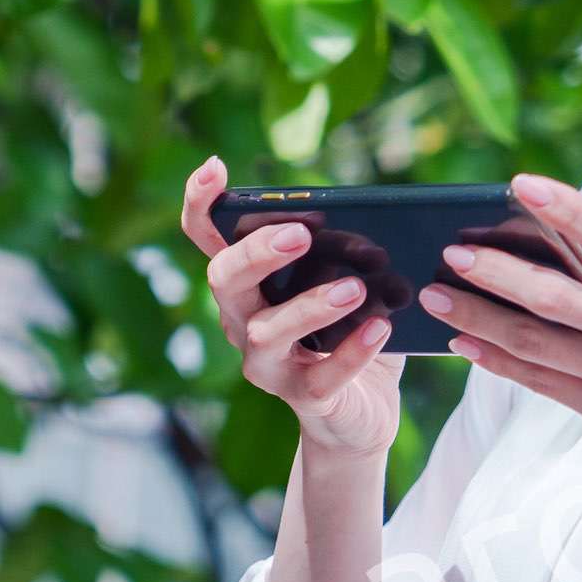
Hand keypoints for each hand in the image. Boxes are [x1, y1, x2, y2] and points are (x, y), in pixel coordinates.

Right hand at [182, 158, 403, 463]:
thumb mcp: (349, 282)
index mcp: (249, 284)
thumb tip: (378, 216)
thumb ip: (350, 252)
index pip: (207, 238)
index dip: (201, 203)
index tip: (216, 167)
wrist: (361, 414)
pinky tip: (380, 329)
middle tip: (300, 234)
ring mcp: (268, 364)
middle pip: (224, 280)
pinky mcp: (305, 399)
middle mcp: (244, 321)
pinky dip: (352, 352)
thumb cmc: (350, 334)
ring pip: (265, 332)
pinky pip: (322, 378)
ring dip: (309, 306)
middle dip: (256, 254)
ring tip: (354, 289)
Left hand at [424, 173, 581, 515]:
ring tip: (437, 297)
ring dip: (480, 319)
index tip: (519, 182)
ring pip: (540, 344)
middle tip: (451, 251)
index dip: (567, 208)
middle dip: (497, 273)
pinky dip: (501, 363)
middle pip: (560, 298)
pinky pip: (544, 385)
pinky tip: (466, 346)